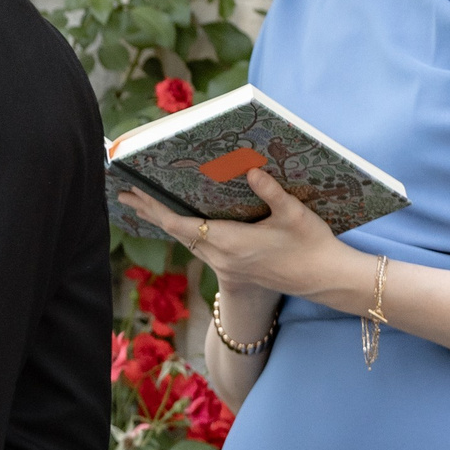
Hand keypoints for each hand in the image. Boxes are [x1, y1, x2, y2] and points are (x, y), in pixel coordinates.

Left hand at [117, 168, 367, 311]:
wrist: (326, 280)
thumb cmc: (313, 244)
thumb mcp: (294, 214)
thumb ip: (271, 191)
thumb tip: (251, 170)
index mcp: (233, 243)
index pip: (183, 225)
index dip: (157, 209)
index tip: (136, 195)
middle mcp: (223, 258)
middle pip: (178, 233)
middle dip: (150, 213)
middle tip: (124, 195)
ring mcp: (227, 268)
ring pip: (187, 242)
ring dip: (165, 223)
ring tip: (144, 206)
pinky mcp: (234, 272)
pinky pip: (200, 248)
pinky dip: (184, 232)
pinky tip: (181, 223)